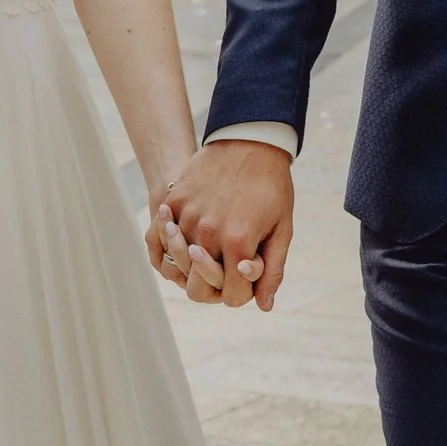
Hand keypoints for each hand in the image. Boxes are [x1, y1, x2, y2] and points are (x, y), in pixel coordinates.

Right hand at [162, 138, 294, 311]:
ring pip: (178, 265)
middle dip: (212, 287)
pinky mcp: (174, 201)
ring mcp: (187, 217)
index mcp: (238, 243)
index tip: (244, 278)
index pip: (230, 296)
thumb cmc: (272, 186)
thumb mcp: (282, 228)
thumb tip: (263, 305)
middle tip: (223, 269)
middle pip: (196, 289)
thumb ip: (272, 269)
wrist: (250, 141)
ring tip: (207, 252)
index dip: (239, 293)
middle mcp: (208, 233)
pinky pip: (164, 237)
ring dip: (193, 265)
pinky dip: (174, 242)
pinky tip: (188, 235)